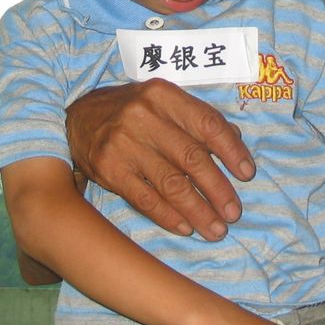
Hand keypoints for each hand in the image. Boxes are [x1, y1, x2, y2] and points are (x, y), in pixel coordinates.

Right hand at [65, 78, 255, 240]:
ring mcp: (124, 144)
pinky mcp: (110, 169)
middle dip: (218, 189)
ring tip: (216, 229)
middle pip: (192, 158)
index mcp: (163, 95)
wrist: (77, 117)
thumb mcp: (162, 101)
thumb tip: (236, 138)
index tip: (247, 174)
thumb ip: (197, 117)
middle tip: (234, 212)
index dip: (232, 150)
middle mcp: (144, 116)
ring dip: (198, 211)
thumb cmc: (131, 110)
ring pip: (171, 184)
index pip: (207, 123)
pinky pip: (146, 199)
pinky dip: (169, 216)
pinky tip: (186, 227)